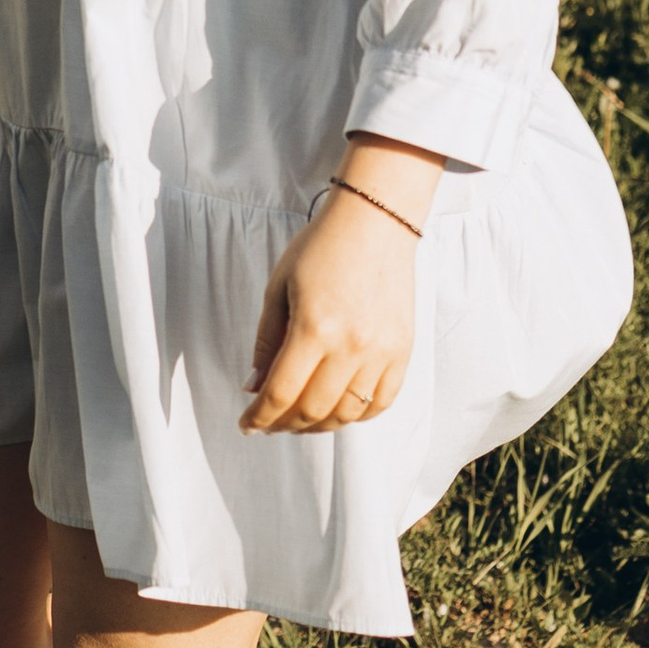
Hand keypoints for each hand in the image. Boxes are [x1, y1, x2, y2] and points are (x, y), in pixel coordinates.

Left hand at [241, 148, 436, 434]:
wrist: (375, 222)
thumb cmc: (321, 247)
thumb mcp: (278, 288)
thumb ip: (266, 342)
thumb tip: (254, 387)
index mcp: (313, 328)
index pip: (281, 394)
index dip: (260, 417)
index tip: (246, 424)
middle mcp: (351, 346)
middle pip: (313, 410)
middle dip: (284, 425)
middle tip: (269, 423)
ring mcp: (381, 352)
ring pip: (347, 413)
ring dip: (319, 425)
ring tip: (299, 419)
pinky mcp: (402, 351)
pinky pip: (380, 402)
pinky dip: (356, 415)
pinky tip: (337, 410)